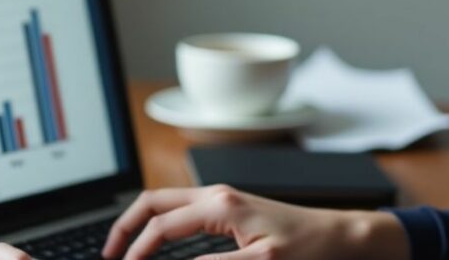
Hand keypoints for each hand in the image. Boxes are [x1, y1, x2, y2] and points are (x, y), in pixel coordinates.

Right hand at [102, 185, 410, 259]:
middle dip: (125, 226)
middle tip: (108, 254)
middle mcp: (216, 195)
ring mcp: (221, 198)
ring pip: (165, 202)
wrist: (339, 235)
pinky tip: (157, 244)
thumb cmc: (308, 247)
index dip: (136, 250)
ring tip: (125, 250)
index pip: (160, 226)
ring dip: (141, 222)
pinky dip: (160, 223)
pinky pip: (182, 210)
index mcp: (219, 205)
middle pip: (153, 201)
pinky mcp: (228, 207)